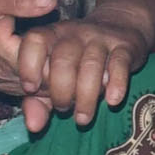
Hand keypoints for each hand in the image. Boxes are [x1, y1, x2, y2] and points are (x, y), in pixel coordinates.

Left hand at [14, 10, 149, 133]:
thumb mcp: (53, 75)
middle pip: (63, 60)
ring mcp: (100, 38)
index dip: (29, 65)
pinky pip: (120, 64)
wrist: (121, 28)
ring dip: (86, 96)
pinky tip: (112, 101)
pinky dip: (116, 84)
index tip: (30, 88)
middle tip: (63, 109)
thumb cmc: (77, 60)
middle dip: (61, 91)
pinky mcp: (125, 46)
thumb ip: (37, 100)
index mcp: (51, 36)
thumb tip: (34, 127)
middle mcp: (74, 33)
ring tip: (83, 118)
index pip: (35, 40)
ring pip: (92, 65)